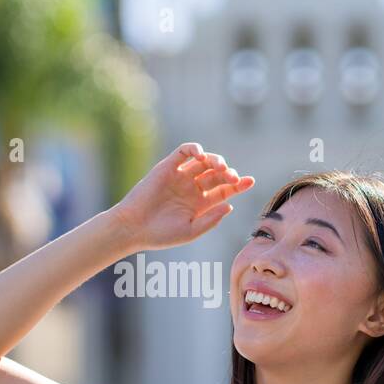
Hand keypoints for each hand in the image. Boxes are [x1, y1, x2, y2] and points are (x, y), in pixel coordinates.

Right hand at [110, 143, 255, 250]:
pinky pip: (184, 152)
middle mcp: (192, 188)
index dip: (238, 184)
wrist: (133, 228)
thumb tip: (230, 205)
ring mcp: (180, 176)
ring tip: (220, 167)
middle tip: (233, 177)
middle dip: (228, 173)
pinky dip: (195, 149)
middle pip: (217, 174)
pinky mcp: (167, 167)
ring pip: (204, 161)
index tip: (250, 181)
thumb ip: (211, 219)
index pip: (224, 190)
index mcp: (201, 204)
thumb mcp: (191, 231)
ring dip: (215, 161)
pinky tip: (202, 156)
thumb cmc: (161, 234)